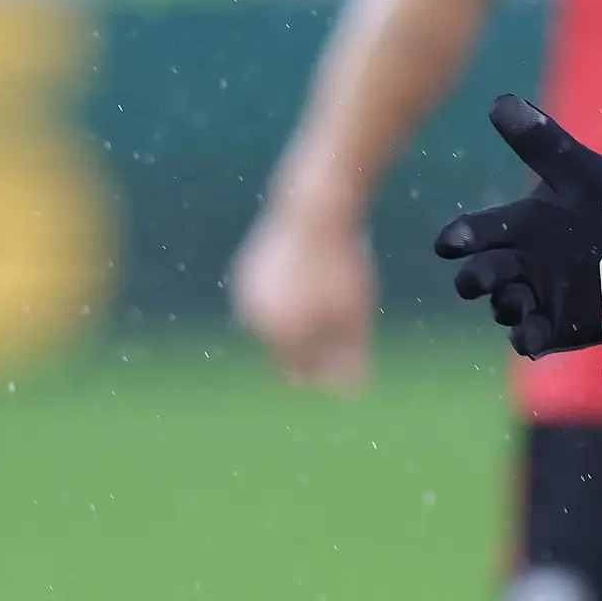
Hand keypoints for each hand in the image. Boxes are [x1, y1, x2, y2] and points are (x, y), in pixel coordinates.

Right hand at [228, 197, 375, 390]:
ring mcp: (245, 295)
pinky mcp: (245, 273)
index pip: (300, 374)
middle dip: (312, 347)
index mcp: (281, 334)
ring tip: (327, 298)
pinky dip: (288, 300)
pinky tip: (311, 284)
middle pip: (285, 350)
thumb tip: (350, 392)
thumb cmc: (341, 264)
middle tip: (342, 321)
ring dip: (299, 323)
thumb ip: (353, 357)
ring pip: (275, 325)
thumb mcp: (356, 315)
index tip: (350, 354)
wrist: (314, 208)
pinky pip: (269, 300)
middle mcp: (254, 319)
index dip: (326, 373)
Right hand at [435, 95, 601, 358]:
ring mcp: (535, 297)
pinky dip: (524, 338)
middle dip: (474, 278)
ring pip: (501, 306)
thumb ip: (541, 141)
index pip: (474, 232)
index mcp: (517, 226)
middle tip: (480, 277)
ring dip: (503, 304)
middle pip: (479, 275)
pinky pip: (527, 338)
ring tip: (519, 298)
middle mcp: (518, 263)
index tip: (450, 243)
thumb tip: (500, 100)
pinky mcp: (556, 326)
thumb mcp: (579, 172)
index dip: (459, 237)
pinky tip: (530, 334)